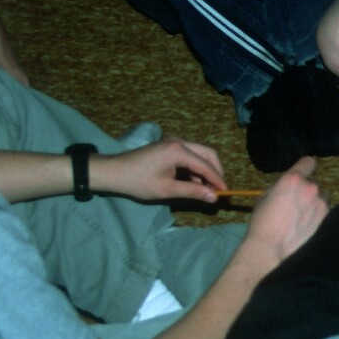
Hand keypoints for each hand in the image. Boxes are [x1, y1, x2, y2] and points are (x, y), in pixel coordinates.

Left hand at [91, 138, 225, 204]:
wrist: (113, 172)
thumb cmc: (138, 182)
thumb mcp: (166, 189)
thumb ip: (192, 191)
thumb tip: (213, 197)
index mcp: (178, 151)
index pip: (206, 165)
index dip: (217, 180)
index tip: (226, 193)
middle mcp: (179, 142)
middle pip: (207, 154)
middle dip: (215, 171)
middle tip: (219, 188)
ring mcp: (173, 142)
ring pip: (199, 153)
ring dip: (205, 169)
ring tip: (206, 188)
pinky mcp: (168, 146)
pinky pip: (189, 154)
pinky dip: (195, 167)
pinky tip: (193, 182)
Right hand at [241, 156, 327, 267]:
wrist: (270, 247)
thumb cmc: (262, 222)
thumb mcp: (265, 196)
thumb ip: (281, 186)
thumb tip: (289, 185)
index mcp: (293, 178)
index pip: (308, 162)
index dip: (305, 167)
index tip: (303, 174)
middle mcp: (310, 187)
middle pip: (313, 183)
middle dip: (306, 191)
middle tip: (296, 204)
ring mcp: (321, 202)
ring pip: (321, 197)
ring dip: (314, 202)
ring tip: (302, 216)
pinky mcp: (326, 217)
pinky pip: (324, 210)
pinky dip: (318, 214)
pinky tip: (307, 224)